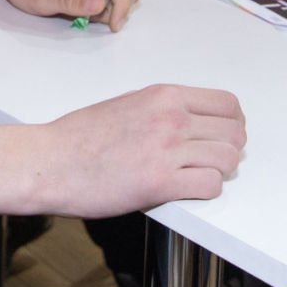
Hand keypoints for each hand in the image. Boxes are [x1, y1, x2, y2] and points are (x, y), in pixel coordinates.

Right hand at [42, 84, 245, 216]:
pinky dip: (205, 190)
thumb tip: (192, 123)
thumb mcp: (128, 105)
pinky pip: (210, 185)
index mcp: (163, 95)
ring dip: (219, 170)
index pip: (228, 104)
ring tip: (198, 176)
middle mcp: (171, 118)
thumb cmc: (80, 136)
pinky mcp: (160, 183)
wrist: (51, 162)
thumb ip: (162, 110)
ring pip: (228, 159)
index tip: (220, 136)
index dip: (231, 124)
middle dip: (229, 149)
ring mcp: (167, 150)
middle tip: (210, 160)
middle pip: (234, 132)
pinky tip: (186, 189)